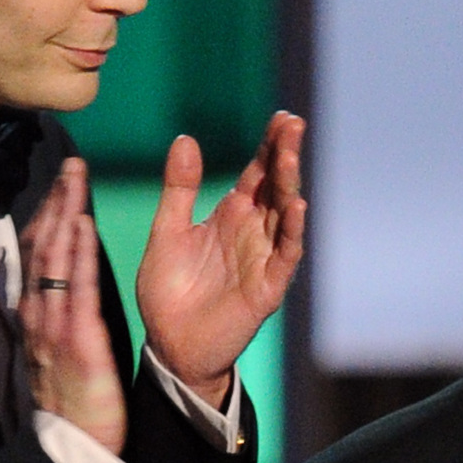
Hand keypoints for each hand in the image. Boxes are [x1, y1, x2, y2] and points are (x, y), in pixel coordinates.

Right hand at [19, 158, 127, 452]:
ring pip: (52, 259)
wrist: (73, 442)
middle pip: (42, 245)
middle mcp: (38, 312)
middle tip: (71, 164)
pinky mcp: (76, 339)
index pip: (38, 253)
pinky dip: (76, 255)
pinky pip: (75, 289)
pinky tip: (82, 226)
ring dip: (63, 215)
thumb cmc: (72, 397)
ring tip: (76, 180)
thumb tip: (61, 281)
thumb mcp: (58, 347)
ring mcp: (53, 324)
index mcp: (37, 313)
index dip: (48, 214)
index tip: (62, 182)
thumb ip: (57, 312)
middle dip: (56, 202)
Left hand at [136, 112, 306, 407]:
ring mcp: (263, 259)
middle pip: (276, 186)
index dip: (269, 145)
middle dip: (285, 155)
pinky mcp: (266, 288)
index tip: (281, 117)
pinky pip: (284, 255)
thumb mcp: (167, 231)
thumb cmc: (169, 292)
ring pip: (283, 215)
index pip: (257, 173)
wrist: (170, 346)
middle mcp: (252, 233)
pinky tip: (296, 206)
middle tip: (292, 123)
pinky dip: (291, 231)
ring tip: (290, 154)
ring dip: (290, 185)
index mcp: (231, 216)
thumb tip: (185, 139)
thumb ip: (179, 189)